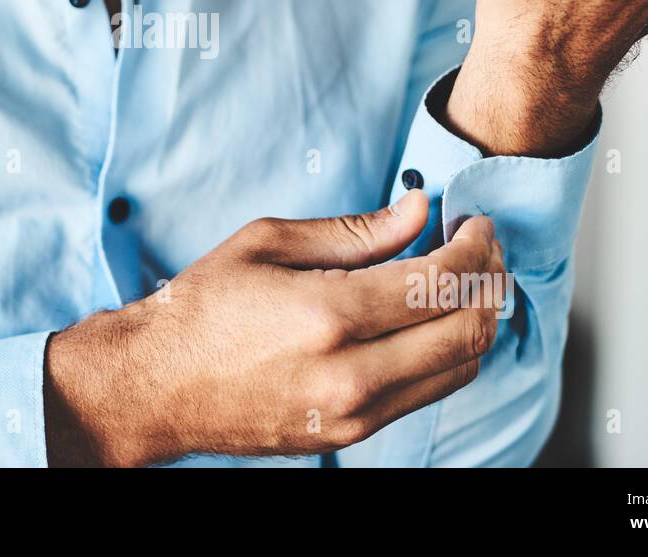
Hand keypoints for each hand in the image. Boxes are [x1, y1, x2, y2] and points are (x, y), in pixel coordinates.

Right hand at [43, 190, 505, 465]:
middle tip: (484, 249)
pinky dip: (448, 355)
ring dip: (479, 320)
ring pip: (459, 368)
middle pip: (465, 328)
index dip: (474, 246)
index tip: (476, 223)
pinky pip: (427, 395)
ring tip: (469, 283)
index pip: (439, 281)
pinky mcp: (349, 437)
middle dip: (490, 280)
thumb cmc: (203, 308)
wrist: (157, 385)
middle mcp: (349, 373)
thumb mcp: (268, 243)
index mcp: (327, 314)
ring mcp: (353, 414)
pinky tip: (435, 323)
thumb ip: (355, 230)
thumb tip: (418, 209)